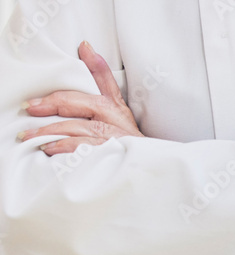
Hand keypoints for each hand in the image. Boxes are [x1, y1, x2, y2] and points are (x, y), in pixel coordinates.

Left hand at [17, 41, 142, 154]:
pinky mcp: (110, 154)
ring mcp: (113, 137)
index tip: (84, 48)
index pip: (107, 81)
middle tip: (32, 107)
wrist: (143, 167)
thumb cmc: (125, 140)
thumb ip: (101, 83)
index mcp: (115, 107)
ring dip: (53, 131)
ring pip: (79, 128)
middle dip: (55, 103)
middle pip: (83, 103)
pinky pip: (83, 149)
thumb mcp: (117, 111)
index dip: (96, 64)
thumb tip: (86, 49)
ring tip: (33, 136)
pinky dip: (64, 148)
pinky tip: (50, 149)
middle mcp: (116, 119)